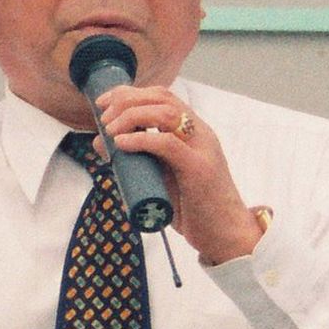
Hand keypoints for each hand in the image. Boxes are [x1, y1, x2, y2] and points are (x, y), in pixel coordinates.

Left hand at [92, 82, 263, 264]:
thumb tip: (102, 144)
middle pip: (163, 98)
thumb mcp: (161, 177)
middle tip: (104, 117)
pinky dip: (141, 140)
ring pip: (166, 113)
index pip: (162, 97)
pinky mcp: (199, 170)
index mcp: (193, 132)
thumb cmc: (195, 208)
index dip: (130, 93)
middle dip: (127, 100)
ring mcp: (202, 149)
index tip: (104, 102)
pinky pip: (168, 144)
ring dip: (131, 116)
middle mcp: (200, 134)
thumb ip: (137, 159)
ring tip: (110, 130)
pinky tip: (122, 144)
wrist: (226, 235)